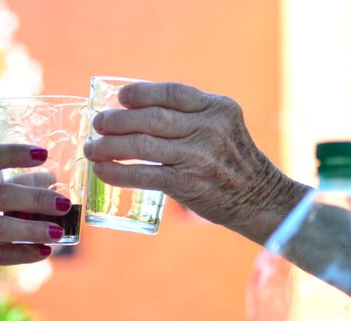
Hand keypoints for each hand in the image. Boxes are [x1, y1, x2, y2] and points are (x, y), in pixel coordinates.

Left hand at [83, 82, 309, 243]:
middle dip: (117, 120)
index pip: (171, 93)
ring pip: (142, 145)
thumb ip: (189, 116)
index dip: (141, 93)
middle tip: (97, 124)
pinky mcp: (188, 184)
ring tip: (92, 148)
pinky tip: (102, 170)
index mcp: (217, 108)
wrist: (259, 198)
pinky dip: (118, 172)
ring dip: (109, 146)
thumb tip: (136, 112)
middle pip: (151, 118)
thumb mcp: (221, 127)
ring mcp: (199, 157)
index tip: (120, 98)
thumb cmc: (230, 160)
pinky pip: (145, 175)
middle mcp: (209, 128)